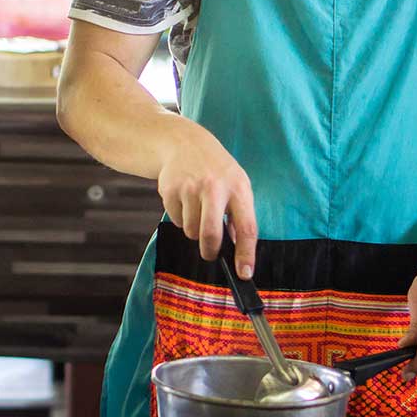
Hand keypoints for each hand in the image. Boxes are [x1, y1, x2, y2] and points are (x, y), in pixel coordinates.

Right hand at [156, 123, 256, 270]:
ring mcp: (190, 188)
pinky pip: (176, 220)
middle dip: (210, 250)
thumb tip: (239, 248)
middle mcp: (214, 187)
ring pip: (191, 231)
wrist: (183, 143)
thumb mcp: (236, 183)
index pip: (246, 227)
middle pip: (211, 235)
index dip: (246, 254)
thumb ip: (240, 214)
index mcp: (238, 188)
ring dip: (194, 229)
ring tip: (196, 208)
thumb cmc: (216, 169)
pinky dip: (181, 217)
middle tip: (210, 253)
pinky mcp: (170, 190)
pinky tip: (184, 198)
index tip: (244, 274)